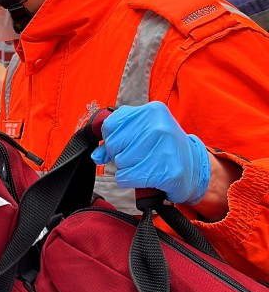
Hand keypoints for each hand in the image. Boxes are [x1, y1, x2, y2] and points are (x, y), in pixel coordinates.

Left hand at [92, 102, 210, 204]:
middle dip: (120, 154)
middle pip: (114, 144)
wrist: (194, 168)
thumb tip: (96, 156)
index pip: (110, 125)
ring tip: (145, 165)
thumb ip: (116, 137)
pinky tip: (144, 176)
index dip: (113, 138)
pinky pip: (126, 178)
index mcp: (151, 111)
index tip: (126, 143)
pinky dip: (129, 180)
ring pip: (120, 162)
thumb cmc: (162, 148)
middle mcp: (158, 126)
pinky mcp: (166, 171)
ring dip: (127, 168)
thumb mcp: (142, 132)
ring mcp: (164, 148)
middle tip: (138, 156)